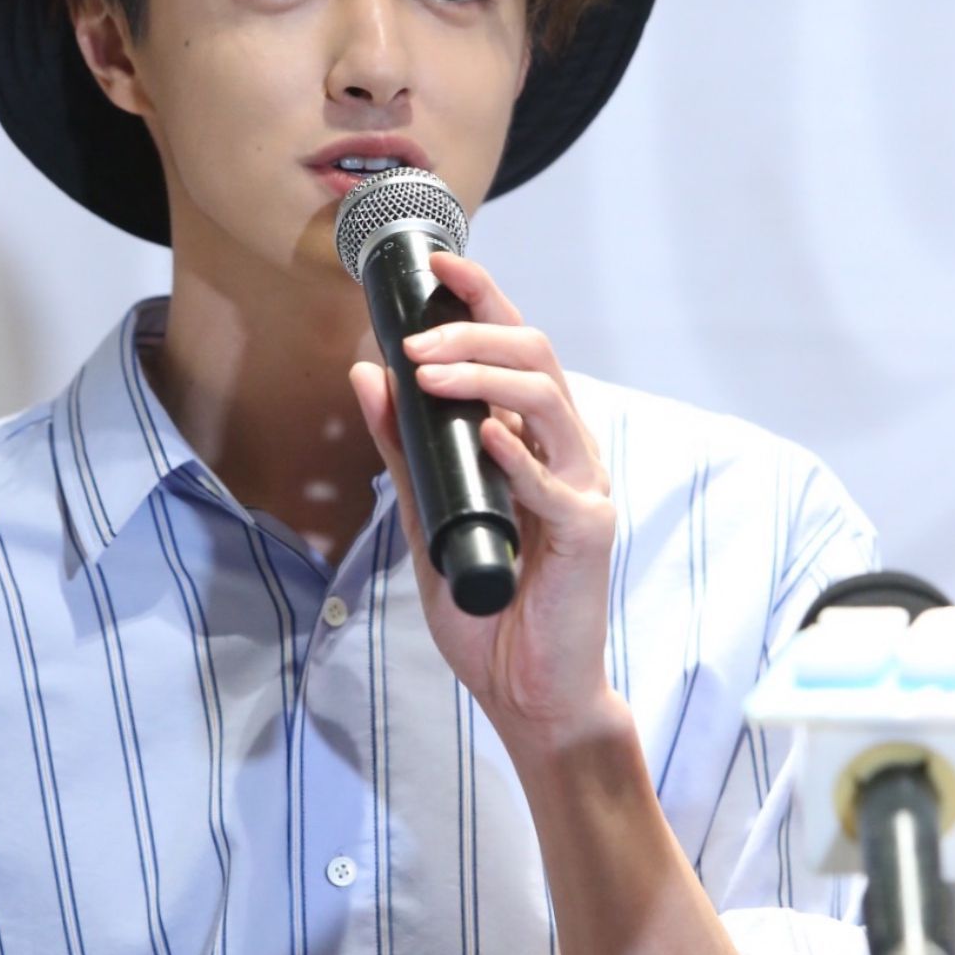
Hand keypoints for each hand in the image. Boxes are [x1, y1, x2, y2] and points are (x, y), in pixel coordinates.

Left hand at [349, 249, 622, 744]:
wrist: (524, 690)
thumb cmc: (486, 606)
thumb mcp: (426, 514)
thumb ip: (403, 448)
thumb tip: (366, 374)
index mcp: (533, 441)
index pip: (516, 347)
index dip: (482, 297)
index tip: (437, 264)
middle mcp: (566, 453)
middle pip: (536, 356)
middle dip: (474, 329)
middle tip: (416, 336)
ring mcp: (583, 490)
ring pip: (548, 400)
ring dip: (485, 375)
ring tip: (429, 371)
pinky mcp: (588, 534)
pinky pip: (555, 484)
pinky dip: (517, 454)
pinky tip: (485, 434)